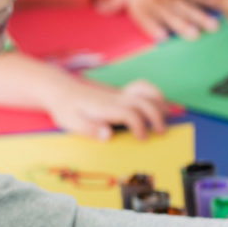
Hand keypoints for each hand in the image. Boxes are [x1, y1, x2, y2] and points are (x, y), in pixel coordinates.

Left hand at [42, 78, 168, 139]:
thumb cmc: (66, 108)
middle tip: (160, 132)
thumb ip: (89, 129)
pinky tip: (157, 104)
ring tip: (166, 117)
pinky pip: (142, 87)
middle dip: (157, 116)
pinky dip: (154, 94)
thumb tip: (107, 135)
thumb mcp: (71, 122)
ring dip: (160, 102)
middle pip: (144, 102)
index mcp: (106, 107)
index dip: (140, 126)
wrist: (61, 90)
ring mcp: (119, 94)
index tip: (142, 139)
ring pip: (146, 91)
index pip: (130, 114)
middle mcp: (116, 98)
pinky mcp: (120, 93)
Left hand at [96, 0, 218, 40]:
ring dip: (201, 17)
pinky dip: (209, 2)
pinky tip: (219, 9)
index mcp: (140, 4)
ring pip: (188, 7)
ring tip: (213, 26)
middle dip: (182, 25)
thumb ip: (113, 2)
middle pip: (171, 15)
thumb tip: (99, 8)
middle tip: (194, 35)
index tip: (163, 38)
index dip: (154, 27)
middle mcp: (156, 2)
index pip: (146, 18)